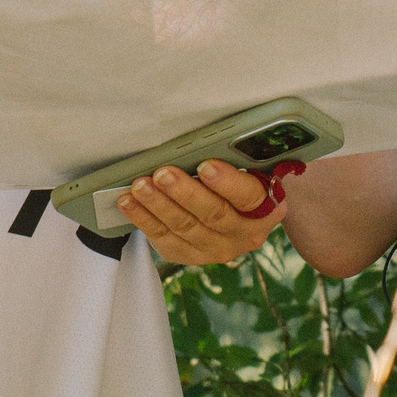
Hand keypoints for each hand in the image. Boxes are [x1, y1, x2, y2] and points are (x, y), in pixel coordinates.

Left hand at [118, 160, 279, 265]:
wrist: (241, 212)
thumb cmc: (242, 179)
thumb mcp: (252, 168)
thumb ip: (239, 158)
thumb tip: (206, 140)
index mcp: (267, 207)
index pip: (248, 196)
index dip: (227, 182)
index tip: (205, 166)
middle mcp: (246, 234)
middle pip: (213, 215)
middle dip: (184, 192)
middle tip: (162, 173)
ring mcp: (217, 249)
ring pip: (185, 228)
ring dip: (159, 205)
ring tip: (140, 186)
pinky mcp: (191, 256)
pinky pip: (165, 240)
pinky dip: (144, 220)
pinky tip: (130, 203)